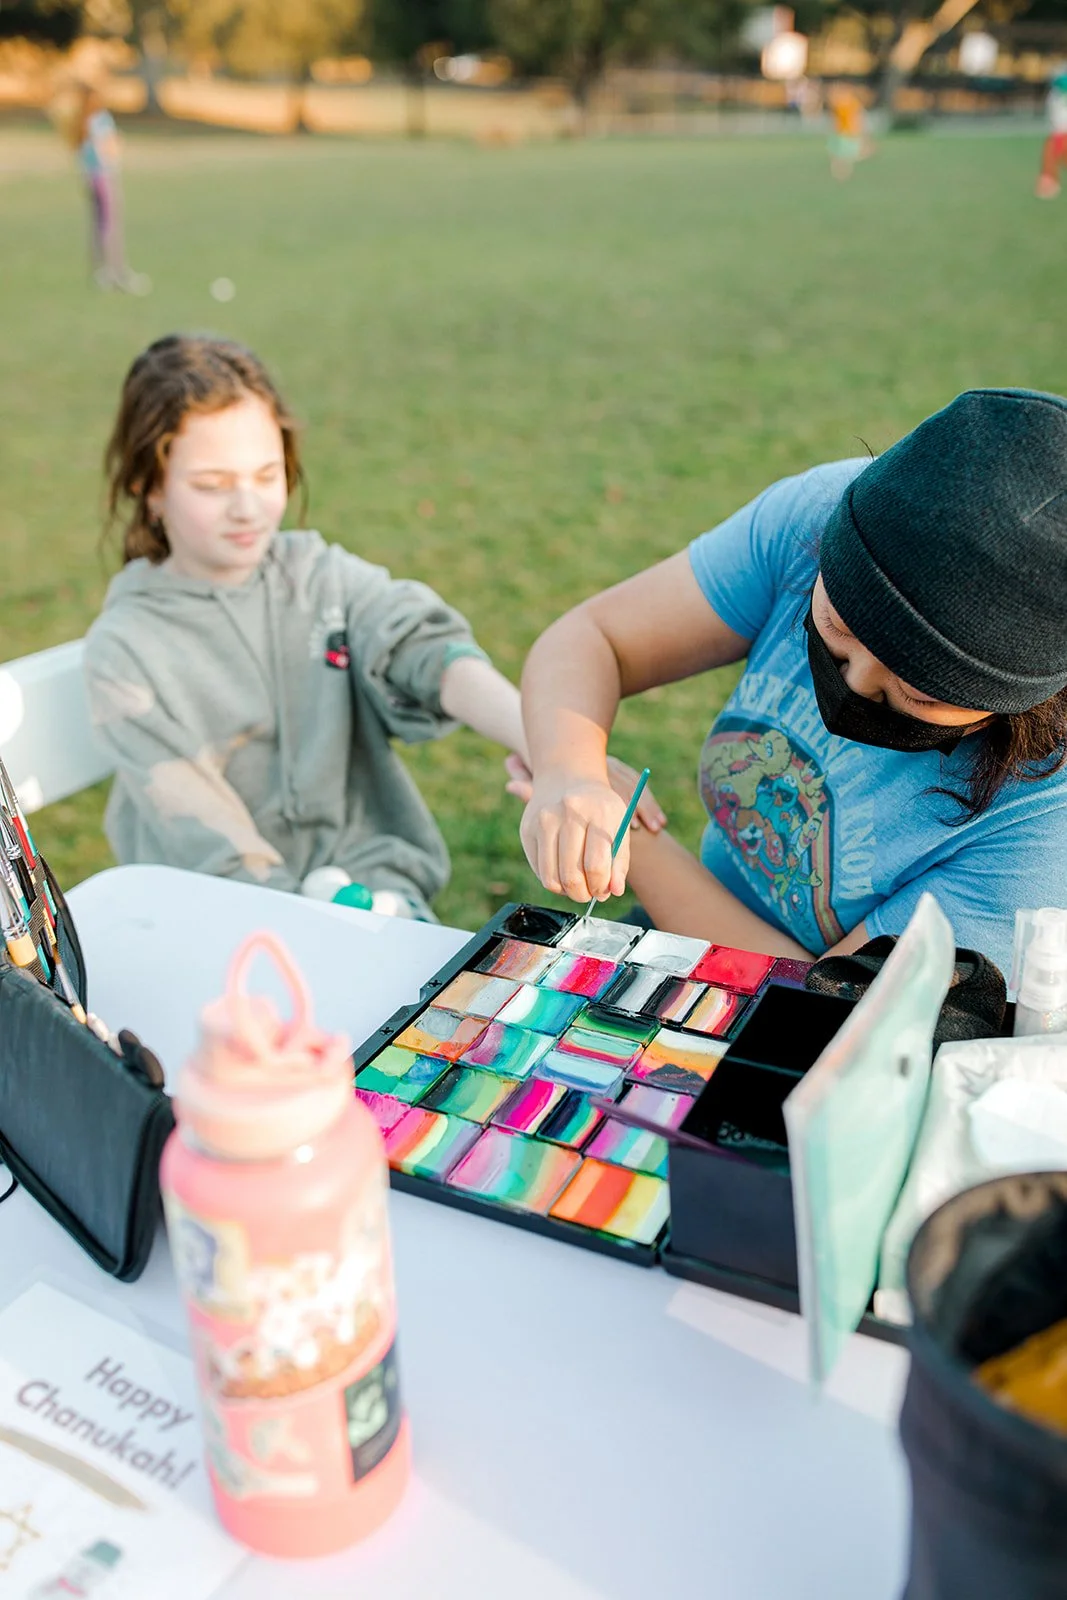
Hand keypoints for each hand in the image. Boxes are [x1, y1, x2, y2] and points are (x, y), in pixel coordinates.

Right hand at [509, 757, 666, 902]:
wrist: (568, 778)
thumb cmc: (600, 809)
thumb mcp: (619, 826)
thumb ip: (620, 860)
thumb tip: (614, 891)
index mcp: (599, 812)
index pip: (596, 864)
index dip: (600, 887)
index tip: (603, 891)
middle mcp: (568, 813)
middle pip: (571, 875)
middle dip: (583, 894)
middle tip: (589, 893)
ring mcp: (544, 820)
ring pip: (551, 878)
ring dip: (566, 891)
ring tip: (577, 885)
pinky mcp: (527, 829)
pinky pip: (539, 870)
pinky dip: (552, 880)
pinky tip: (563, 872)